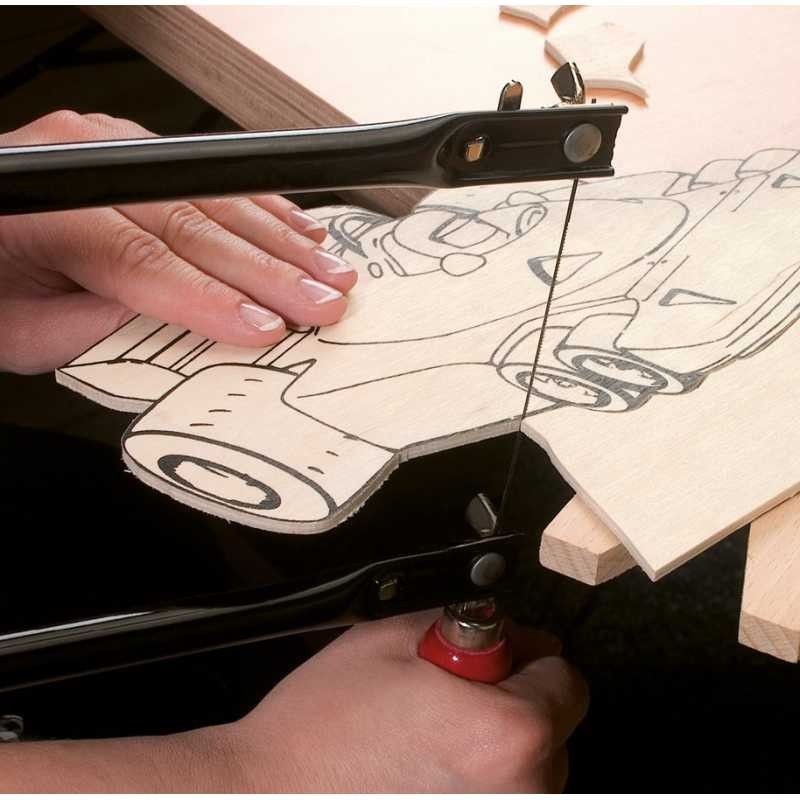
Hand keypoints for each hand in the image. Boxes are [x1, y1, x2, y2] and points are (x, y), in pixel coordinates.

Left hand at [0, 111, 356, 373]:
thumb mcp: (29, 333)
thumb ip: (106, 330)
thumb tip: (193, 335)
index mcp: (44, 209)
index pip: (143, 259)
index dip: (210, 297)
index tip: (266, 328)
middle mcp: (82, 162)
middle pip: (193, 223)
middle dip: (267, 270)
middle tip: (322, 303)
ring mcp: (111, 147)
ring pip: (214, 196)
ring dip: (281, 239)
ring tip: (328, 272)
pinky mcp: (135, 149)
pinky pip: (211, 177)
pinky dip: (261, 208)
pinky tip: (299, 229)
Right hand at [212, 612, 587, 791]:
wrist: (267, 793)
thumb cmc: (322, 728)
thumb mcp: (394, 638)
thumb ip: (468, 625)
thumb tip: (508, 633)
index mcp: (508, 735)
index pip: (568, 682)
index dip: (529, 659)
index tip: (501, 658)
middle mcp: (519, 794)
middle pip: (553, 731)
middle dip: (512, 702)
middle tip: (453, 696)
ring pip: (529, 772)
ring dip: (495, 747)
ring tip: (431, 738)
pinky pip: (500, 798)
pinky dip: (475, 781)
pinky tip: (426, 769)